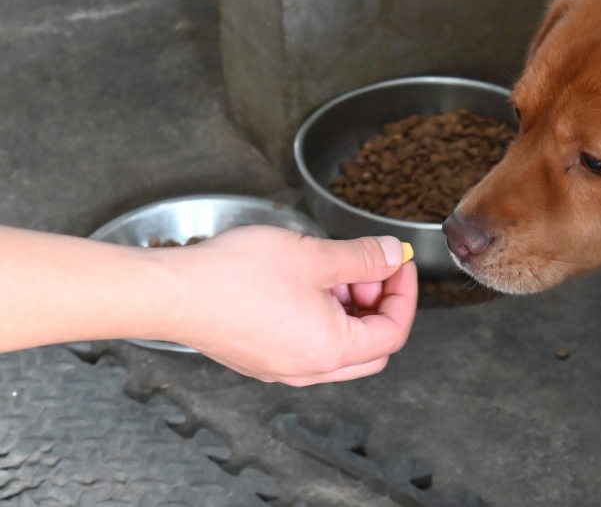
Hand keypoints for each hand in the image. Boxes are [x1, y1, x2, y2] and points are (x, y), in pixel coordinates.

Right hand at [159, 226, 417, 385]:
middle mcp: (309, 370)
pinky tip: (304, 281)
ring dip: (348, 308)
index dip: (404, 293)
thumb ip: (362, 257)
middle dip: (378, 304)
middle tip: (368, 267)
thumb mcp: (314, 256)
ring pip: (338, 345)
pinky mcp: (260, 358)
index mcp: (332, 351)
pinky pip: (307, 343)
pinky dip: (320, 315)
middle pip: (371, 346)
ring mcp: (282, 368)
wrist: (172, 293)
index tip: (397, 262)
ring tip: (331, 268)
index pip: (394, 332)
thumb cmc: (236, 277)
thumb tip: (391, 255)